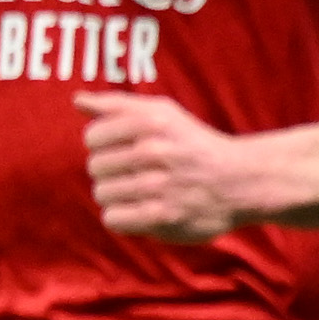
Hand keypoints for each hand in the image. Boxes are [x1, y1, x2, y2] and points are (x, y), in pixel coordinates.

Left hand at [78, 91, 266, 241]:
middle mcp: (155, 151)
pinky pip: (114, 218)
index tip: (126, 149)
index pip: (93, 137)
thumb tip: (77, 101)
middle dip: (111, 171)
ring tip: (140, 192)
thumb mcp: (164, 113)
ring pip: (102, 194)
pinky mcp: (162, 217)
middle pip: (95, 167)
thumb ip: (118, 105)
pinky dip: (123, 217)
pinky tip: (141, 209)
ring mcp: (159, 186)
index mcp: (152, 122)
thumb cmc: (193, 145)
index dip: (104, 145)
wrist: (240, 181)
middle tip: (137, 173)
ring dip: (117, 195)